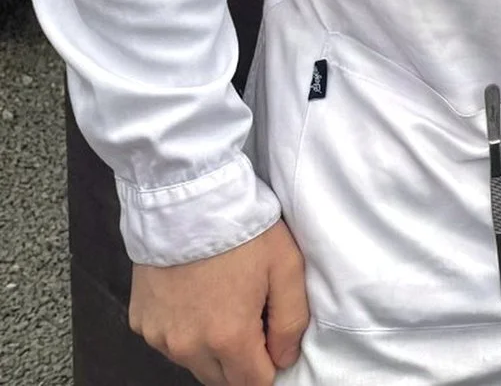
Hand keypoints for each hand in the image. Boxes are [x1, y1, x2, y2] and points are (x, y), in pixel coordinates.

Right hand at [129, 218, 308, 385]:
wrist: (188, 202)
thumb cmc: (243, 232)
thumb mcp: (286, 269)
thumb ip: (291, 322)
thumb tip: (284, 359)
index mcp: (227, 338)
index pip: (252, 383)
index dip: (269, 367)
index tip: (273, 343)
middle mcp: (188, 346)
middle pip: (221, 380)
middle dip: (241, 363)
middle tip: (252, 321)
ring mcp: (159, 336)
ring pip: (193, 363)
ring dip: (211, 350)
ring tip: (224, 305)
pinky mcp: (141, 322)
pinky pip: (169, 342)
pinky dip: (184, 332)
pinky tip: (196, 299)